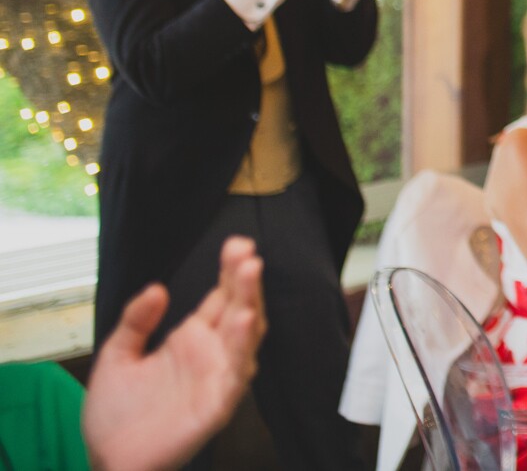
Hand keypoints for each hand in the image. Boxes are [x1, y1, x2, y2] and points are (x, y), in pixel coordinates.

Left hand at [82, 236, 265, 470]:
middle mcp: (212, 355)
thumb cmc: (116, 416)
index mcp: (192, 339)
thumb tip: (157, 287)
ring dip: (251, 305)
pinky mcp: (216, 405)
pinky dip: (242, 349)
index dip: (231, 270)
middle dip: (245, 279)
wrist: (109, 463)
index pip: (220, 297)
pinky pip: (236, 375)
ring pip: (246, 337)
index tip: (235, 244)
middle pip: (239, 308)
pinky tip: (243, 322)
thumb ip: (135, 321)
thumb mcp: (116, 357)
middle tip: (246, 251)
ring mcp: (217, 379)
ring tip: (250, 275)